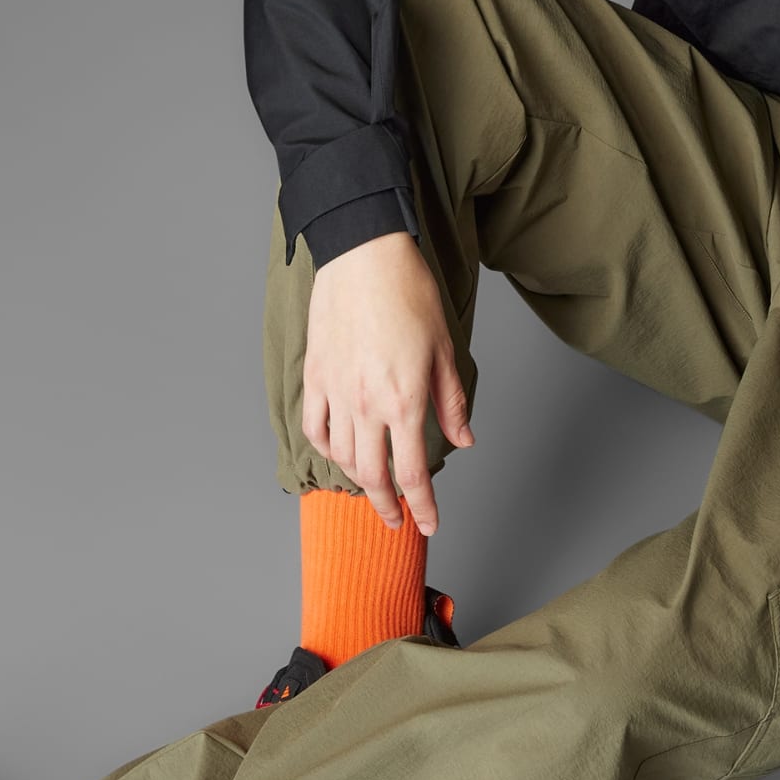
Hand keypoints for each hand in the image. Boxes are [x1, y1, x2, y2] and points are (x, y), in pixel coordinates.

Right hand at [302, 230, 473, 534]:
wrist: (363, 255)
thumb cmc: (409, 294)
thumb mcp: (444, 350)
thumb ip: (451, 401)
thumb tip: (464, 439)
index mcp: (403, 401)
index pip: (412, 473)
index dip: (421, 506)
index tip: (427, 524)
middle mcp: (365, 404)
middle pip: (372, 475)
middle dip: (387, 507)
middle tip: (397, 522)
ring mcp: (335, 392)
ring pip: (342, 457)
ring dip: (358, 482)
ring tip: (373, 489)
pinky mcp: (315, 375)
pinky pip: (316, 427)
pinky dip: (327, 449)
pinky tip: (340, 452)